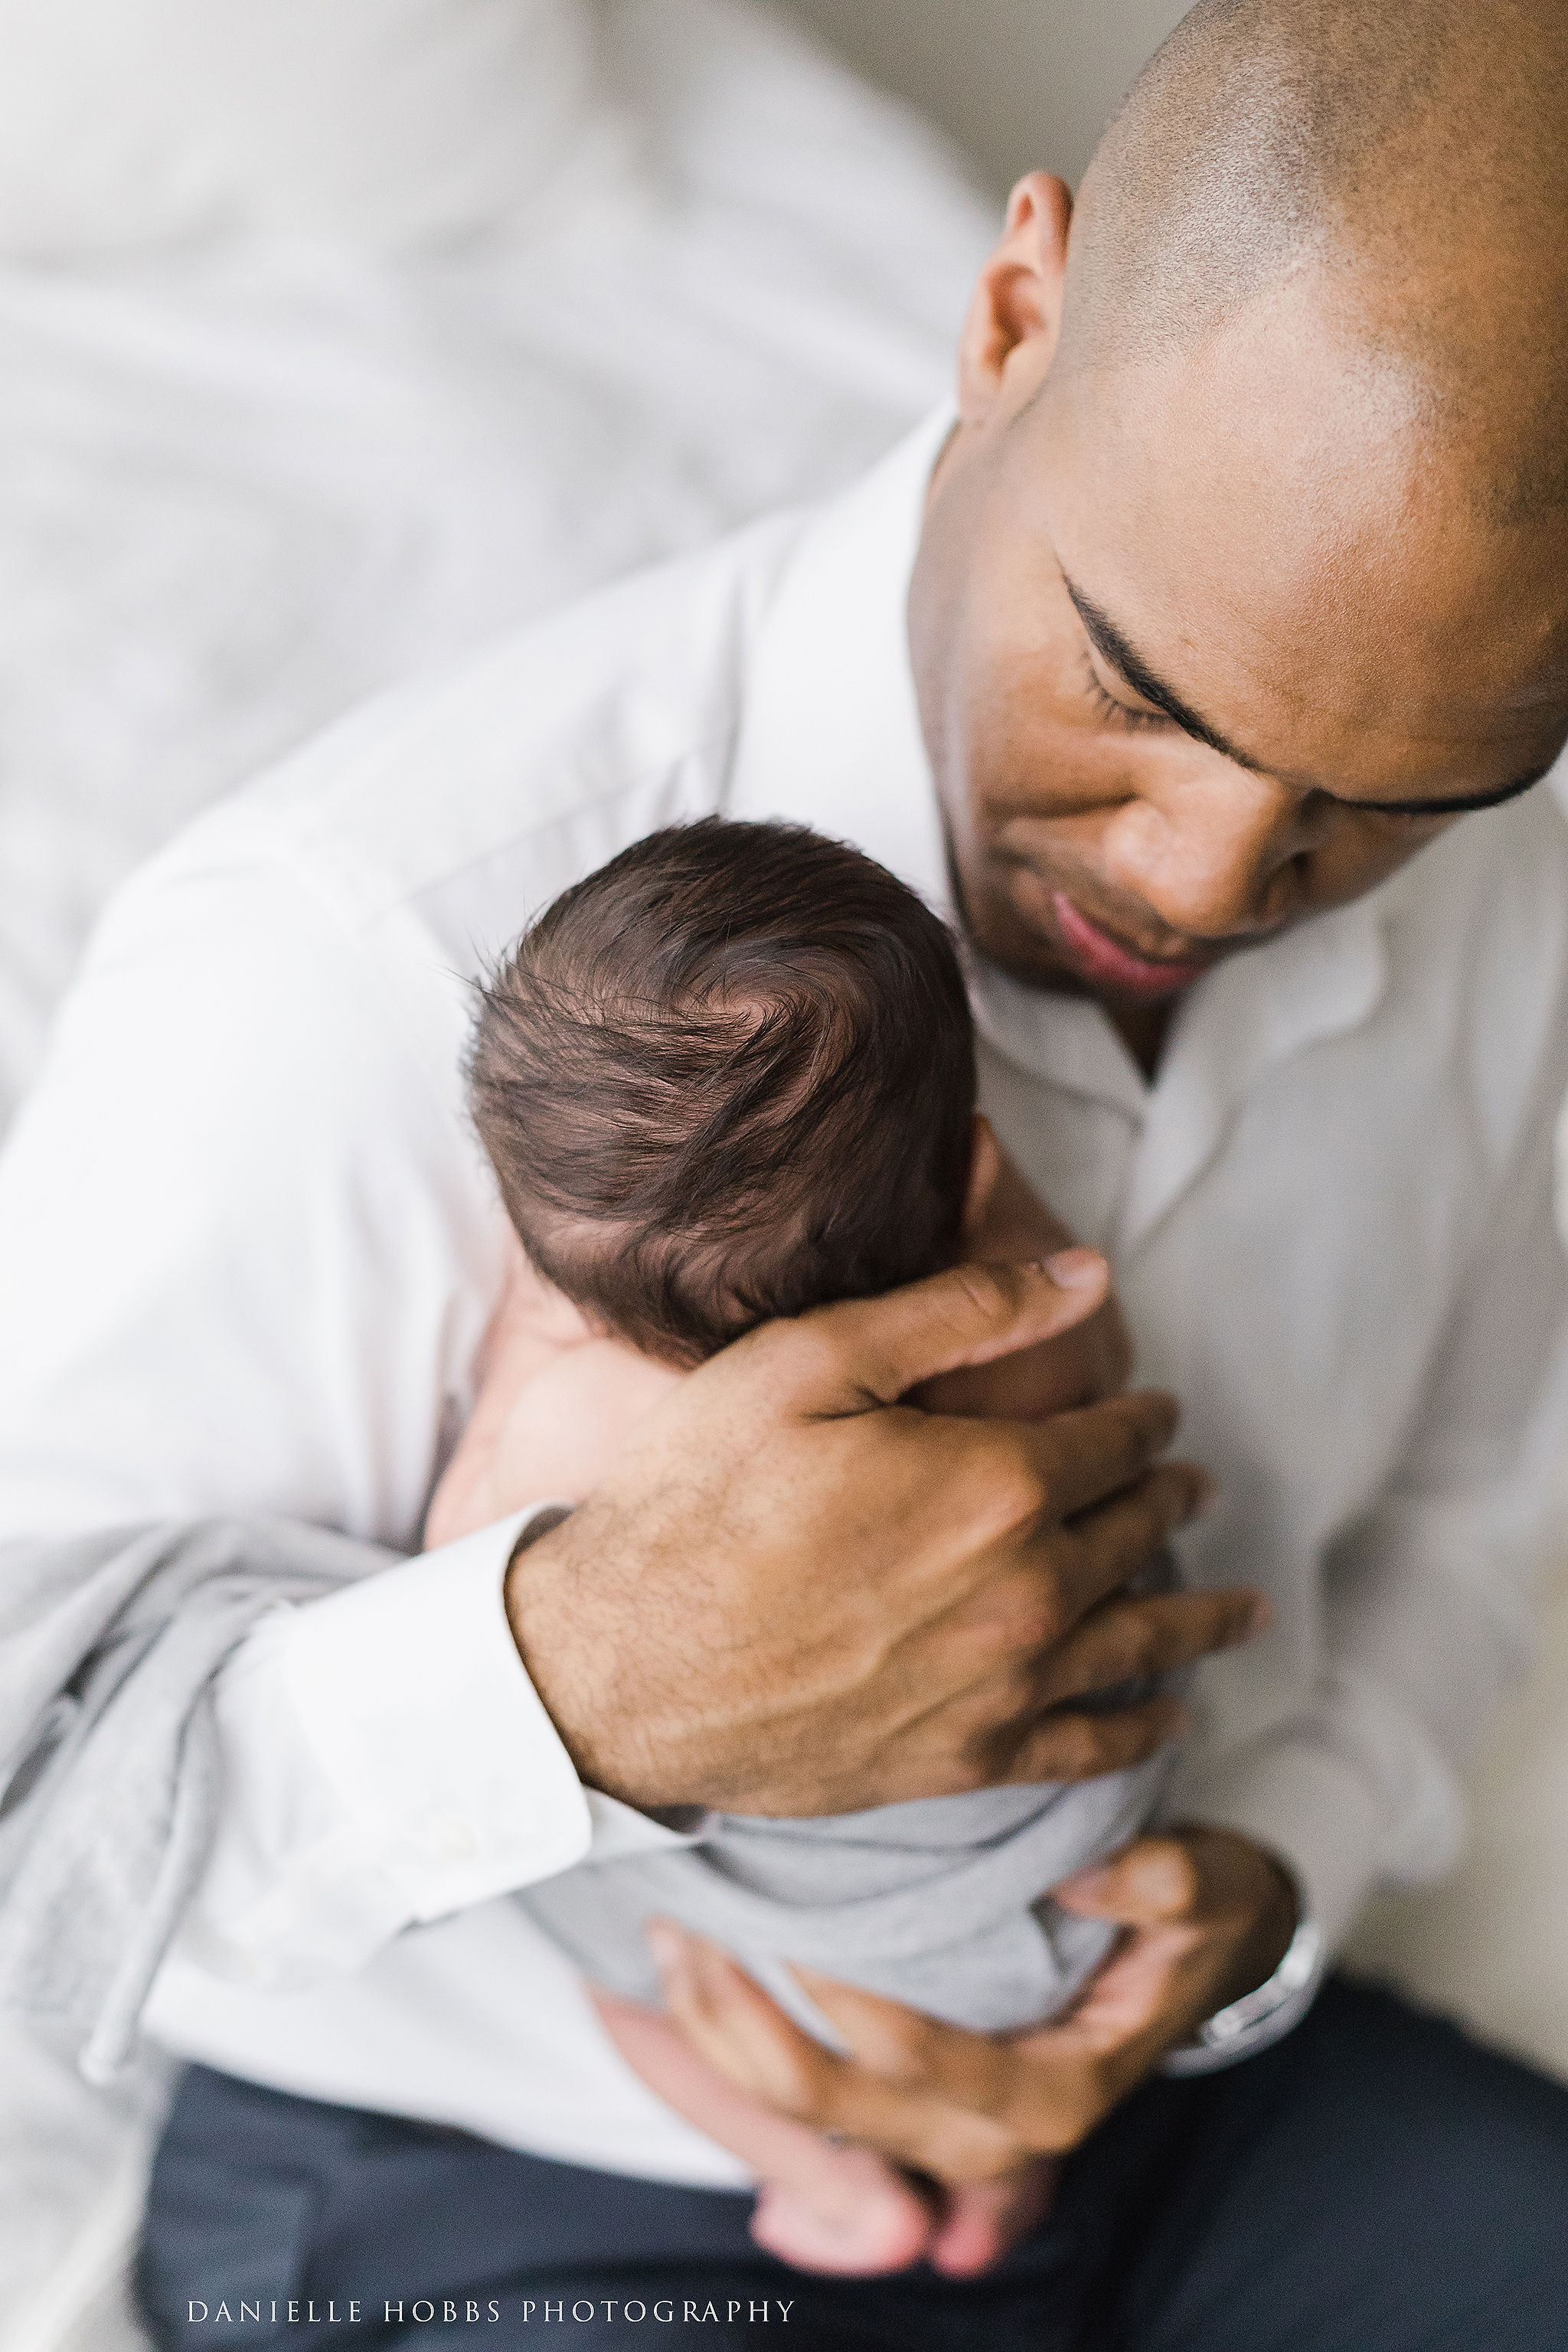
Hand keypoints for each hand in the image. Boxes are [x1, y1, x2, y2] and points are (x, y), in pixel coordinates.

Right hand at [505, 1255, 1262, 1816]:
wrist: (617, 1669)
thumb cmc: (696, 1499)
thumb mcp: (807, 1363)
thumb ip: (960, 1312)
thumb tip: (1088, 1277)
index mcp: (998, 1483)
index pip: (1111, 1439)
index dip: (1144, 1418)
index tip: (1157, 1410)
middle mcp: (1024, 1590)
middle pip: (1134, 1534)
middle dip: (1171, 1498)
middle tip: (1193, 1483)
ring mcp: (1001, 1686)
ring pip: (1141, 1642)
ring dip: (1201, 1618)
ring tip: (1247, 1608)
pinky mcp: (964, 1761)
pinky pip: (1090, 1748)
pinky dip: (1145, 1730)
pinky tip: (1172, 1717)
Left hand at [645, 1828, 1298, 2177]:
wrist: (1196, 1952)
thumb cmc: (1194, 1913)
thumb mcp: (1212, 1886)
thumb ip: (1169, 1884)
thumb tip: (1095, 1874)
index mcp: (1053, 2095)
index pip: (921, 2062)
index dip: (847, 2000)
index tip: (791, 1924)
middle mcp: (986, 2136)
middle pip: (830, 2105)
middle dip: (743, 2025)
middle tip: (684, 1925)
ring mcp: (936, 2129)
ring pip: (795, 2113)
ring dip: (719, 2035)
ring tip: (668, 1936)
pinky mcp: (903, 2099)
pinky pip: (797, 2099)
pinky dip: (733, 2044)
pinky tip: (685, 1968)